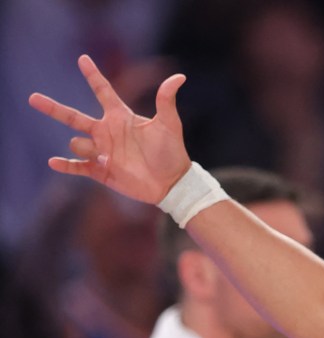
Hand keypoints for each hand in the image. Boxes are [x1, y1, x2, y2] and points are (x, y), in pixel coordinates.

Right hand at [28, 54, 191, 204]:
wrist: (171, 182)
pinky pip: (78, 167)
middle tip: (33, 98)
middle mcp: (107, 132)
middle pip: (74, 117)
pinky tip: (54, 162)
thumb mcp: (169, 124)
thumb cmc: (172, 152)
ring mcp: (102, 152)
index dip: (93, 76)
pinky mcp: (101, 171)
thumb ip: (166, 101)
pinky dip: (66, 166)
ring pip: (78, 143)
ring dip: (87, 147)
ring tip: (107, 156)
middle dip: (54, 108)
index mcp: (120, 117)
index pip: (103, 92)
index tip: (82, 59)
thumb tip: (179, 77)